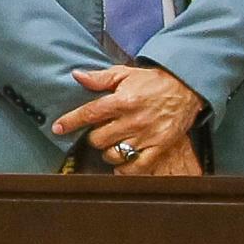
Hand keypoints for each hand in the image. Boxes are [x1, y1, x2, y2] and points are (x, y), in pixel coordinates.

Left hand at [54, 61, 207, 171]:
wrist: (187, 88)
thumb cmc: (152, 81)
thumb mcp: (125, 74)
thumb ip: (100, 78)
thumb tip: (76, 75)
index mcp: (122, 101)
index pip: (89, 114)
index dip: (70, 122)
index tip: (57, 128)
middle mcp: (133, 120)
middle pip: (99, 139)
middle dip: (94, 137)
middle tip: (100, 131)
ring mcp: (147, 136)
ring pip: (114, 154)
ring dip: (108, 152)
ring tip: (112, 144)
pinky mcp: (160, 147)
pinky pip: (137, 167)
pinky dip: (125, 170)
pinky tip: (121, 165)